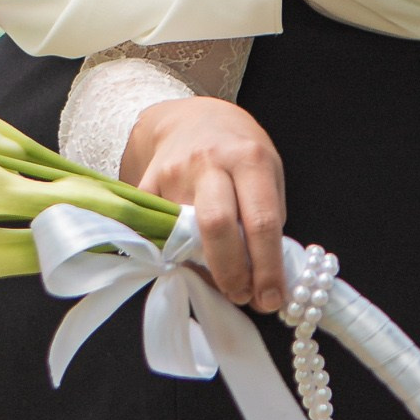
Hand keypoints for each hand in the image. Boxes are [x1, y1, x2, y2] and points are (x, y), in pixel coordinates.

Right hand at [122, 96, 289, 312]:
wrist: (193, 120)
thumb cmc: (239, 153)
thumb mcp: (266, 173)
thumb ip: (264, 219)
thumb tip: (262, 277)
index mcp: (249, 159)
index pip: (261, 221)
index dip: (267, 267)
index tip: (272, 299)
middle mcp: (209, 163)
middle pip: (216, 226)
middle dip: (231, 272)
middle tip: (242, 295)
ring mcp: (173, 174)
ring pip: (184, 236)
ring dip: (204, 269)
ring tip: (221, 282)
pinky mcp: (146, 187)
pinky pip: (158, 233)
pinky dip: (175, 257)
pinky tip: (191, 264)